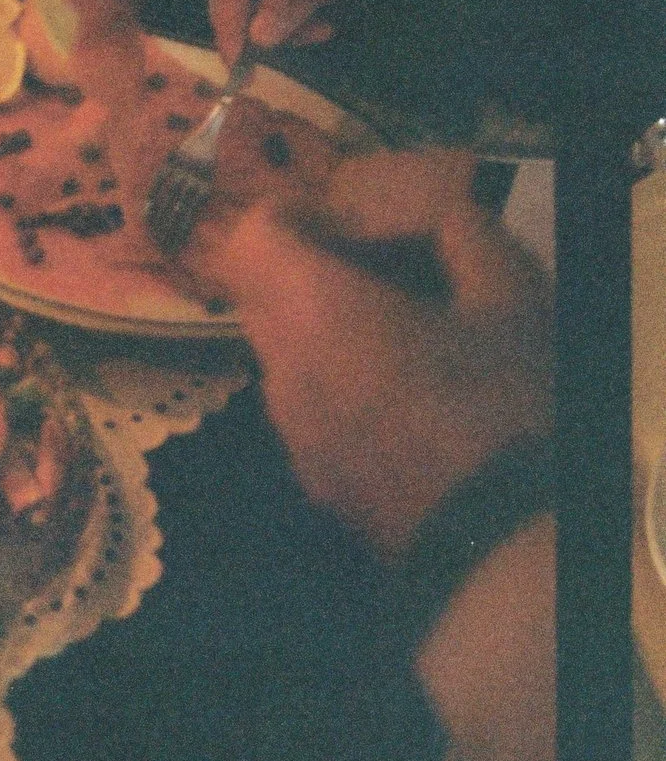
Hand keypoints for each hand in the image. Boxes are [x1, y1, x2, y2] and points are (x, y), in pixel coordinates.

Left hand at [195, 151, 552, 559]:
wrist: (495, 545)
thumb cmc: (500, 404)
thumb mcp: (511, 301)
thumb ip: (466, 238)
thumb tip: (444, 215)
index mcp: (311, 310)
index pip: (250, 236)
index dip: (291, 215)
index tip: (343, 221)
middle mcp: (277, 366)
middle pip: (265, 294)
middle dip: (315, 273)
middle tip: (388, 274)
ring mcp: (286, 429)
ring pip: (285, 354)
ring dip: (328, 332)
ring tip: (409, 339)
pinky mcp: (309, 477)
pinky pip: (307, 408)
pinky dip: (338, 387)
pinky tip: (408, 403)